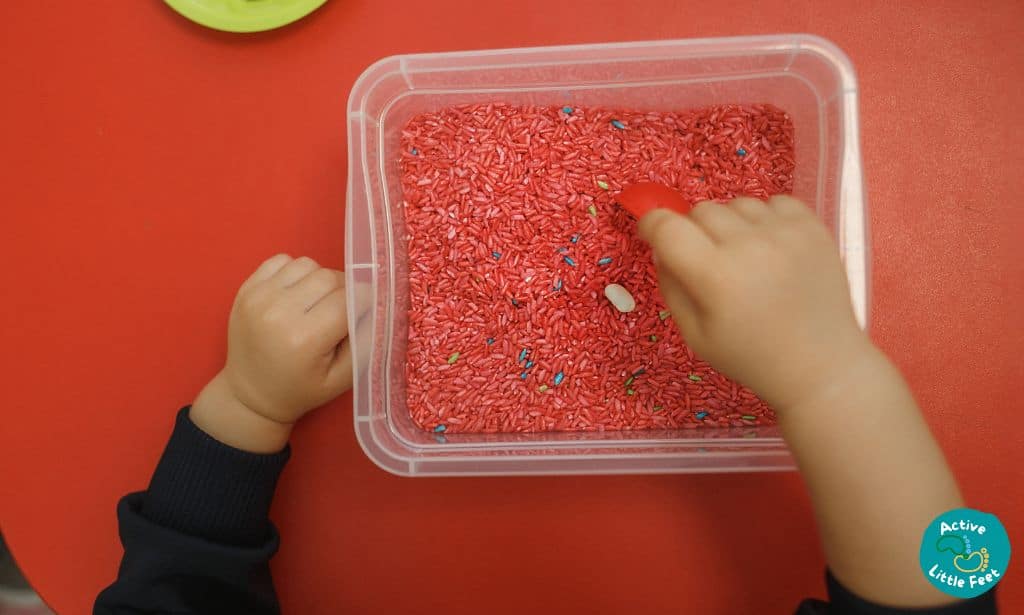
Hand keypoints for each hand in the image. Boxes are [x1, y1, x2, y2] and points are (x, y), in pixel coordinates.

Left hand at [191, 255, 351, 451]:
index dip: (365, 300)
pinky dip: (295, 272)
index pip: (349, 299)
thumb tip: (382, 305)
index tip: (368, 309)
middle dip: (344, 290)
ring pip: (307, 264)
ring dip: (319, 279)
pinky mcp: (246, 288)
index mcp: (304, 339)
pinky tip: (295, 294)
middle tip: (343, 310)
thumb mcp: (343, 378)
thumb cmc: (301, 389)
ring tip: (317, 302)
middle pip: (329, 278)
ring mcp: (258, 297)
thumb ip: (365, 341)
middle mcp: (278, 312)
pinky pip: (281, 261)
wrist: (250, 393)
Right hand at [638, 196, 871, 410]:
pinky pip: (774, 202)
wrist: (821, 365)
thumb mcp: (695, 334)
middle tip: (709, 262)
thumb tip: (661, 247)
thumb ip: (671, 286)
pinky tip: (771, 249)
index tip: (652, 234)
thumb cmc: (751, 356)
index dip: (652, 225)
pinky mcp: (813, 227)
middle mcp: (751, 246)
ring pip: (737, 204)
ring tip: (746, 258)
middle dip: (694, 231)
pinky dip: (765, 219)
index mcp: (716, 276)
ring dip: (731, 225)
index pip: (667, 226)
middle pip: (702, 210)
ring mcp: (786, 233)